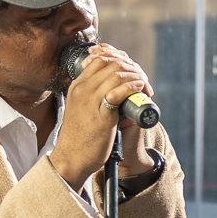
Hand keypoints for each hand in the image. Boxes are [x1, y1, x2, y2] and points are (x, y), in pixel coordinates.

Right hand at [50, 42, 154, 188]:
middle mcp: (83, 90)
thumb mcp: (82, 108)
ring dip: (137, 77)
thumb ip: (94, 95)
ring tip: (145, 88)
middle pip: (113, 63)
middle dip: (133, 68)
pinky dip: (132, 87)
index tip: (133, 72)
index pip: (101, 59)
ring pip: (117, 74)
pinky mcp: (101, 116)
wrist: (71, 158)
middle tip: (143, 81)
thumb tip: (117, 87)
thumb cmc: (79, 136)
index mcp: (78, 86)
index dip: (122, 61)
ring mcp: (91, 101)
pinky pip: (117, 93)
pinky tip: (139, 89)